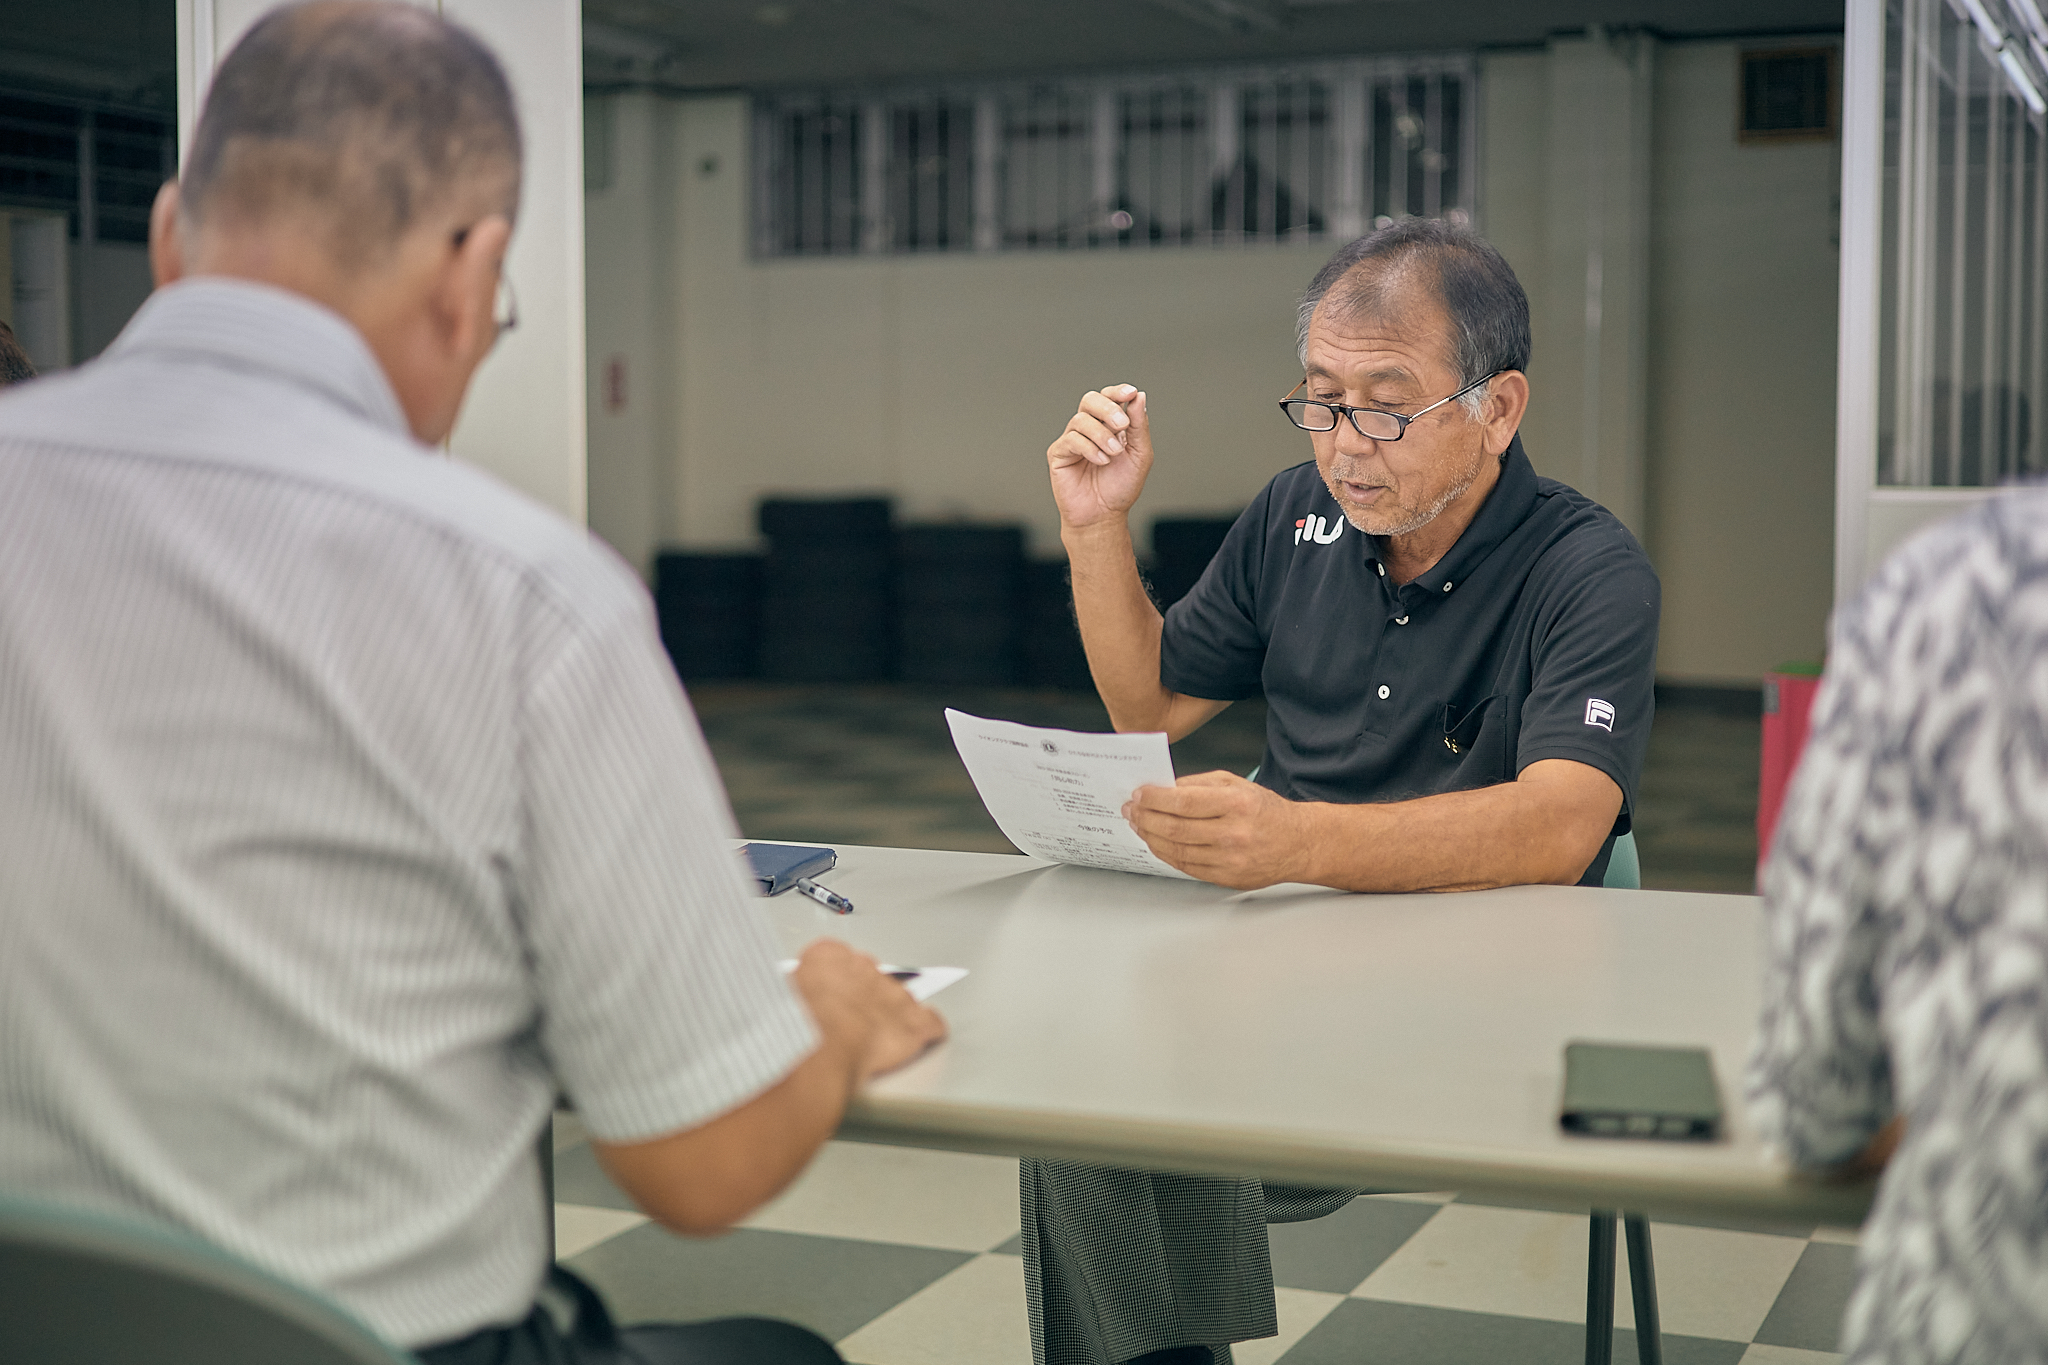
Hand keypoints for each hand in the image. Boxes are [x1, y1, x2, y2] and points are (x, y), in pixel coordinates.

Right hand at [790, 939, 946, 1078]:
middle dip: (863, 999)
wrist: (820, 1043)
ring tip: (877, 1037)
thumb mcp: (777, 999)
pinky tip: (923, 1038)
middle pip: (870, 978)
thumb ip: (790, 993)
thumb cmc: (796, 1024)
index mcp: (829, 955)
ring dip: (891, 1016)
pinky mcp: (914, 1023)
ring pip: (899, 999)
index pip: (836, 960)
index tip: (829, 996)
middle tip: (849, 1022)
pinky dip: (928, 1031)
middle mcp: (865, 968)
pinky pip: (931, 1023)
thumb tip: (783, 1006)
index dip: (834, 984)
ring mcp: (893, 994)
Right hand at [1047, 384, 1153, 532]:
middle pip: (1090, 400)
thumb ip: (1139, 426)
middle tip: (1122, 425)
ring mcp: (1072, 440)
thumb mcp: (1140, 455)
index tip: (1130, 393)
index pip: (1109, 397)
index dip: (1117, 391)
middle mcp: (1089, 429)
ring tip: (1114, 454)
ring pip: (1081, 420)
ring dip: (1101, 435)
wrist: (1104, 515)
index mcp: (1109, 425)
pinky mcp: (1058, 454)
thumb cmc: (1120, 487)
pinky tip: (1101, 461)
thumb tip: (1139, 397)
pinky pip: (1071, 440)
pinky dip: (1089, 448)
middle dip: (1108, 408)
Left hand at [1124, 771, 1316, 889]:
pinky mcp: (1227, 878)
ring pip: (1176, 850)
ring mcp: (1230, 859)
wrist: (1297, 843)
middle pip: (1175, 828)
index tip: (1139, 795)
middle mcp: (1234, 833)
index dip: (1154, 799)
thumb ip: (1198, 784)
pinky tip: (1157, 843)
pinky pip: (1186, 867)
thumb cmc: (1266, 811)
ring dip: (1150, 837)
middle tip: (1131, 810)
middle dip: (1145, 818)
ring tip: (1139, 825)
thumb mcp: (1236, 784)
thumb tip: (1163, 789)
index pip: (1183, 802)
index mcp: (1236, 804)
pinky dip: (1166, 854)